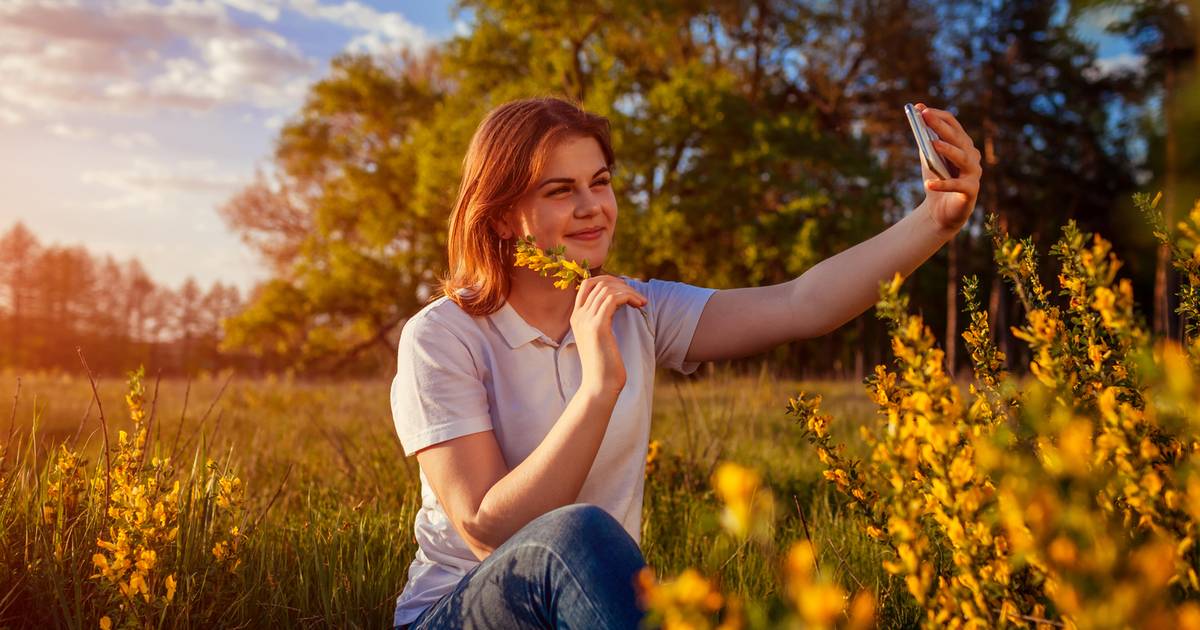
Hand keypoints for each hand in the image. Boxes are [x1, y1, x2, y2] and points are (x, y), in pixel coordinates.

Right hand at [570, 275, 646, 395]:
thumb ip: (603, 319)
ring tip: (641, 302)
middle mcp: (578, 315)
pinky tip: (639, 306)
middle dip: (621, 284)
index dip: (608, 280)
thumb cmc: (605, 364)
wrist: (600, 385)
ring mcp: (586, 320)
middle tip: (636, 295)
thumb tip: (617, 302)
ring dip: (629, 291)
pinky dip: (629, 297)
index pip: (587, 283)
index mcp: (576, 317)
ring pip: (607, 289)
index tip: (625, 289)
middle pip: (598, 283)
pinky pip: (613, 299)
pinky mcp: (597, 326)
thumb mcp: (601, 337)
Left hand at [915, 103, 981, 233]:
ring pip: (962, 158)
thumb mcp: (929, 159)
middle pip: (957, 138)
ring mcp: (974, 173)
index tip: (920, 108)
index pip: (953, 124)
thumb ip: (925, 141)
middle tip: (925, 115)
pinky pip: (957, 185)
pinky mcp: (971, 191)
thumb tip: (916, 120)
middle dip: (940, 126)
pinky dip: (942, 184)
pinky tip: (928, 184)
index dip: (937, 116)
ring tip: (932, 144)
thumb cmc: (937, 180)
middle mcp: (972, 156)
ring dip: (948, 150)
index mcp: (963, 144)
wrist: (941, 211)